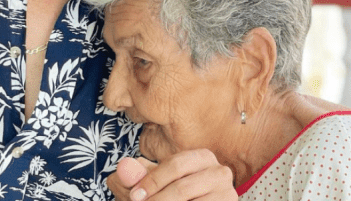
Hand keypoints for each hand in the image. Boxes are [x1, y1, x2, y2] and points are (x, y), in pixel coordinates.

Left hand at [107, 149, 236, 200]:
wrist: (203, 200)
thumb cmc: (178, 190)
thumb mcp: (161, 179)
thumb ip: (142, 173)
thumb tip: (124, 168)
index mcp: (202, 157)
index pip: (174, 165)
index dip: (152, 181)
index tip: (134, 195)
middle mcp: (220, 172)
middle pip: (182, 188)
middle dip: (157, 199)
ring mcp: (228, 194)